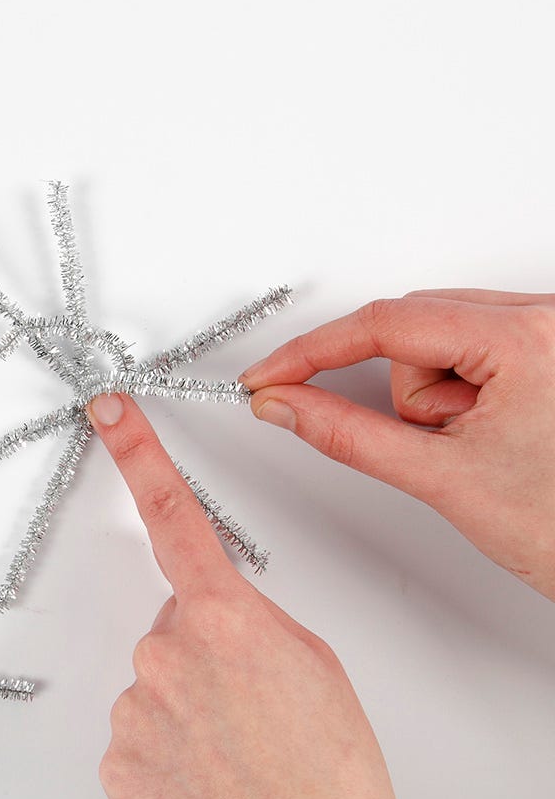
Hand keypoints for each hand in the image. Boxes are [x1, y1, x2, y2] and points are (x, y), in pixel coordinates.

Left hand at [87, 393, 429, 798]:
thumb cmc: (332, 773)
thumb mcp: (312, 662)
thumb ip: (251, 616)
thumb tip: (212, 611)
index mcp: (223, 617)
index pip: (172, 514)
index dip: (137, 453)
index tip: (109, 413)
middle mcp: (166, 654)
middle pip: (171, 622)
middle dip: (204, 648)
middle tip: (251, 703)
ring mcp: (134, 708)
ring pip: (153, 681)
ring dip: (188, 702)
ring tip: (237, 748)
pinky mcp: (116, 760)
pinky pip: (137, 731)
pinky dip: (166, 747)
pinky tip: (206, 774)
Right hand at [241, 289, 554, 601]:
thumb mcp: (442, 477)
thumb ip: (347, 434)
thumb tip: (288, 405)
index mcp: (528, 340)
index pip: (386, 325)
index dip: (313, 352)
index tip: (272, 373)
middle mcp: (548, 320)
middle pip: (415, 328)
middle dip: (407, 392)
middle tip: (437, 442)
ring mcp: (552, 333)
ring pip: (441, 336)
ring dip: (437, 394)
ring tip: (481, 443)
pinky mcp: (550, 349)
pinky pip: (472, 345)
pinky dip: (460, 388)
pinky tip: (490, 428)